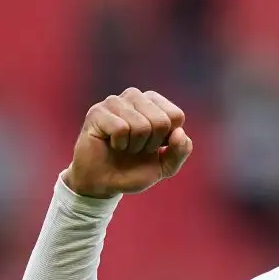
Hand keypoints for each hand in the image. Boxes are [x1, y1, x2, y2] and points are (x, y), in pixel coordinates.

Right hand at [64, 88, 193, 197]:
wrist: (103, 183)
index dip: (167, 140)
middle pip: (161, 121)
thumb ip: (181, 151)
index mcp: (154, 103)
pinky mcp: (97, 112)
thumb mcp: (165, 166)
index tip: (153, 146)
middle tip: (136, 149)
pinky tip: (111, 144)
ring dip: (134, 146)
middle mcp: (134, 96)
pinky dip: (119, 144)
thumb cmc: (133, 170)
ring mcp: (114, 102)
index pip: (176, 116)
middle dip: (151, 144)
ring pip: (141, 125)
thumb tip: (179, 132)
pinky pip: (121, 128)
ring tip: (124, 146)